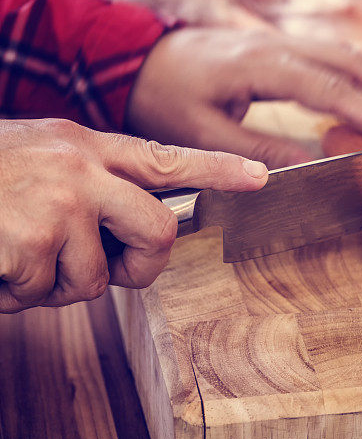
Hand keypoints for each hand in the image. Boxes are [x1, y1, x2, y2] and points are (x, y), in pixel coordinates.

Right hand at [0, 118, 267, 312]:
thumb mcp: (43, 155)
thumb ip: (91, 178)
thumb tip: (130, 223)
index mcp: (86, 144)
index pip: (168, 157)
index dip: (218, 170)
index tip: (261, 177)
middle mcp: (81, 170)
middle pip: (158, 229)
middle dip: (140, 265)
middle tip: (113, 270)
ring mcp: (58, 205)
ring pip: (96, 277)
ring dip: (57, 282)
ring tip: (20, 252)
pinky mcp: (31, 243)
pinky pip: (46, 294)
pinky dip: (19, 291)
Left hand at [128, 28, 361, 168]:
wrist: (138, 60)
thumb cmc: (165, 98)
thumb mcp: (201, 133)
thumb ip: (255, 150)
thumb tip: (310, 165)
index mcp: (259, 63)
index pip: (331, 86)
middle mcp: (276, 44)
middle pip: (348, 63)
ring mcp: (277, 39)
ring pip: (343, 55)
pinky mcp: (276, 45)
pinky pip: (328, 56)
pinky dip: (357, 76)